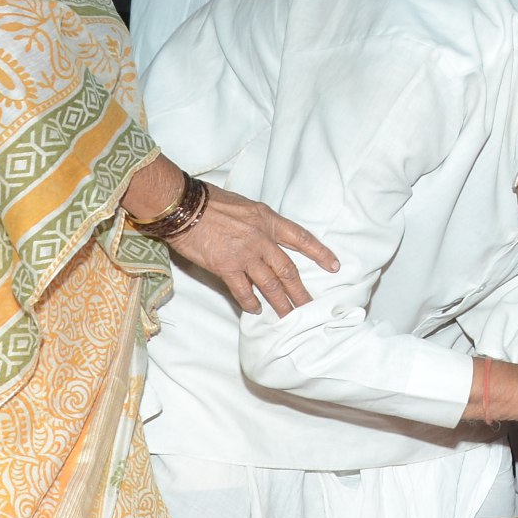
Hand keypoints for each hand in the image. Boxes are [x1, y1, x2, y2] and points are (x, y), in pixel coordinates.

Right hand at [166, 184, 338, 314]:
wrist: (184, 205)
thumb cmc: (209, 200)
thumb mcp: (243, 205)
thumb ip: (257, 223)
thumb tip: (263, 237)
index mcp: (267, 220)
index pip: (301, 238)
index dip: (319, 253)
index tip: (333, 265)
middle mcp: (261, 238)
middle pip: (288, 269)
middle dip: (300, 290)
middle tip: (310, 306)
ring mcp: (245, 254)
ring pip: (270, 284)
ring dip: (280, 302)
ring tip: (288, 316)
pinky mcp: (226, 266)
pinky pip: (242, 290)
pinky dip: (250, 302)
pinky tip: (256, 310)